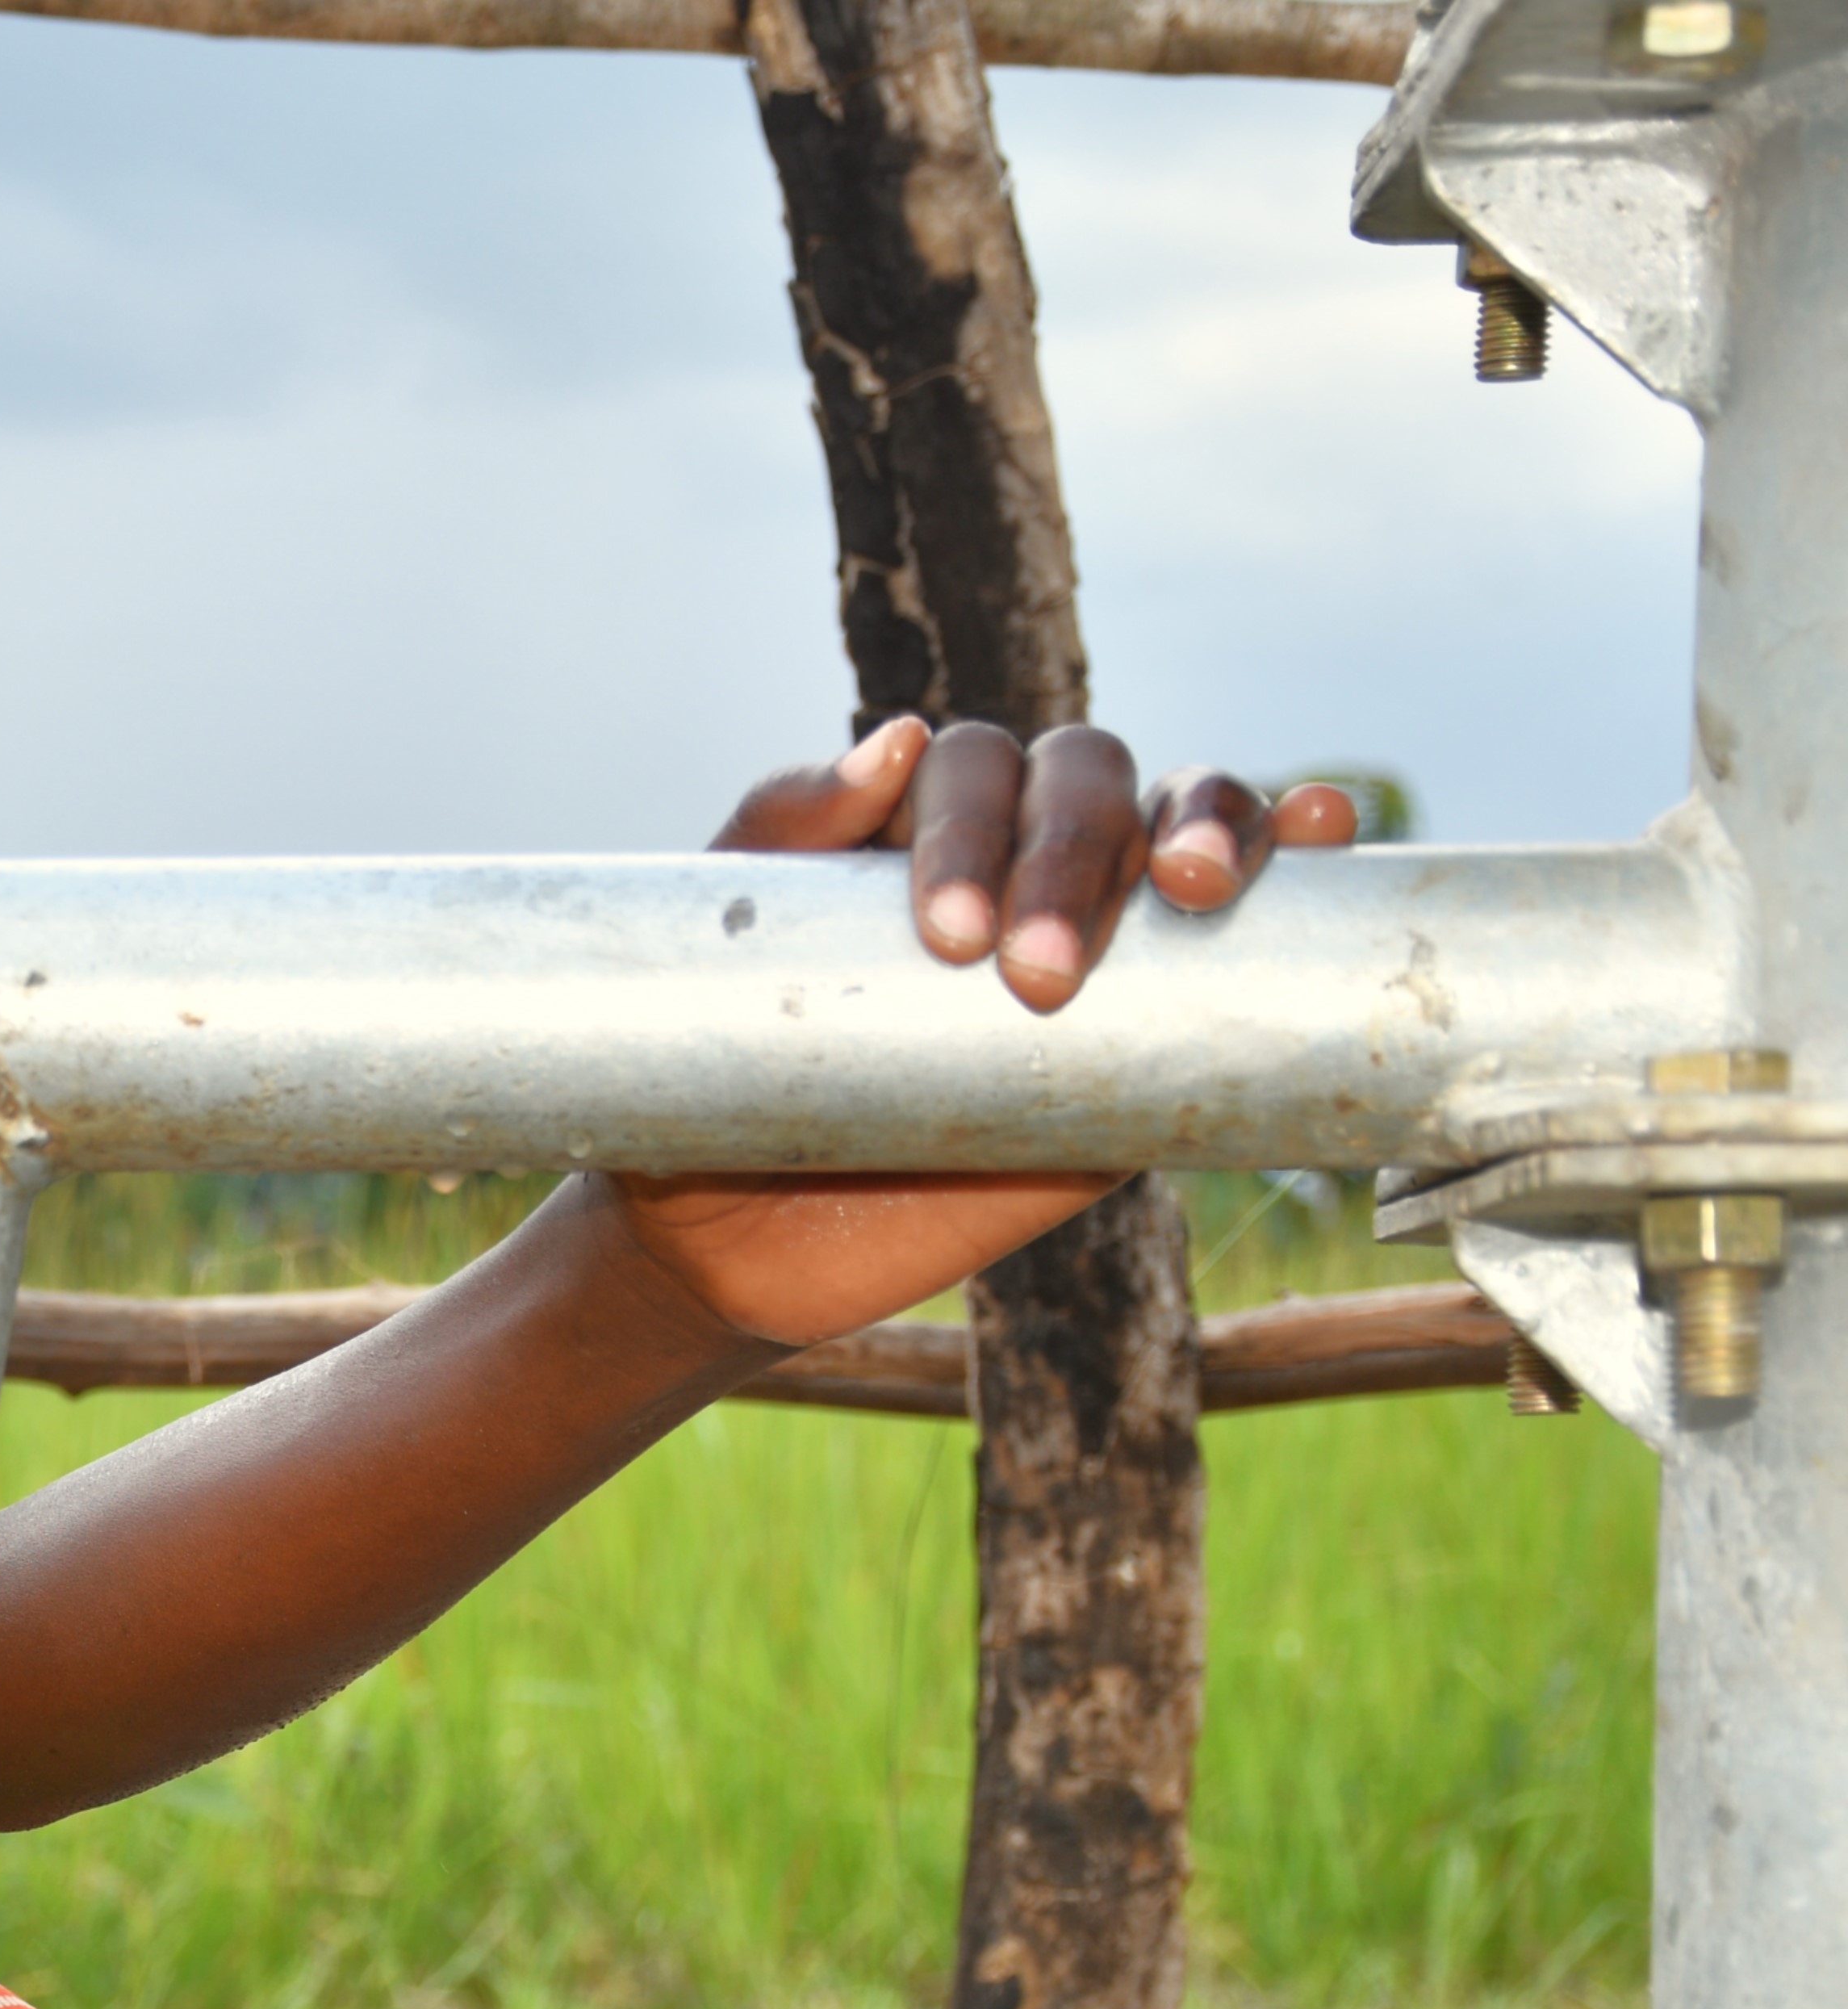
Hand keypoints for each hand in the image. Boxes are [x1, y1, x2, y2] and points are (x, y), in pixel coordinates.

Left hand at [609, 717, 1363, 1346]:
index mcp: (916, 830)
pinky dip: (1300, 862)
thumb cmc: (706, 1073)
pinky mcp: (1154, 1041)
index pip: (982, 767)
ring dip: (1208, 827)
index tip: (944, 938)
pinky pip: (1241, 941)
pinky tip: (1328, 830)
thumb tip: (899, 741)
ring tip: (1193, 886)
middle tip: (1033, 974)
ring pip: (1182, 827)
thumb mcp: (713, 950)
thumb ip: (776, 835)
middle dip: (1077, 854)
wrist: (724, 1241)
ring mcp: (1101, 945)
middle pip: (1091, 786)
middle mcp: (1017, 866)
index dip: (979, 827)